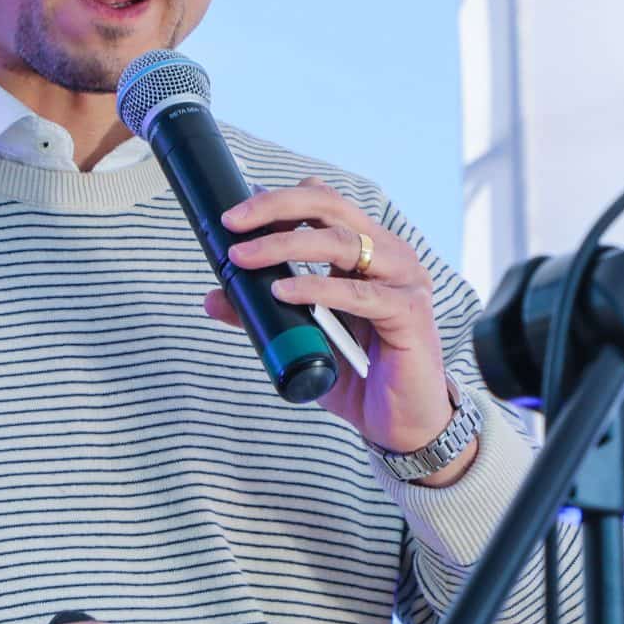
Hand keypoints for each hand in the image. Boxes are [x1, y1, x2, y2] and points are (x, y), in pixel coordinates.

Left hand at [207, 178, 477, 480]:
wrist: (401, 423)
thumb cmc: (358, 374)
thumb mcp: (302, 338)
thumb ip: (264, 314)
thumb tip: (213, 298)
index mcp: (367, 249)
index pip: (322, 203)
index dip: (279, 200)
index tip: (235, 214)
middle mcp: (389, 254)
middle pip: (331, 206)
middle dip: (276, 208)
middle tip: (233, 224)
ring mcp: (404, 279)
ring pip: (341, 243)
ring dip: (285, 245)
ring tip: (244, 258)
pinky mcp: (410, 312)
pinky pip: (358, 293)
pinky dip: (317, 288)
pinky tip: (284, 291)